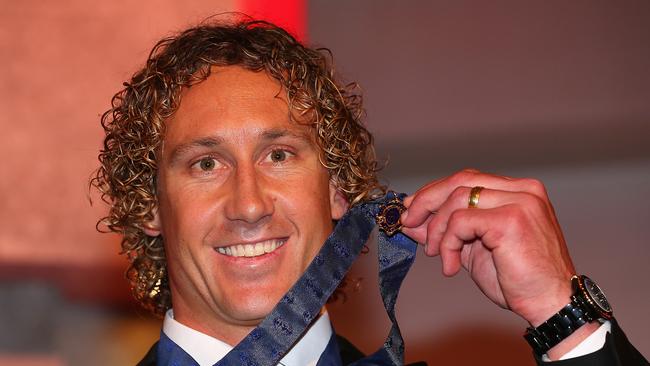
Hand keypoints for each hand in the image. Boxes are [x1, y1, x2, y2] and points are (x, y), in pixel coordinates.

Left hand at [400, 169, 574, 326]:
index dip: (435, 192)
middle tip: (408, 223)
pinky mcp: (510, 220)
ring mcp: (519, 202)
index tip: (412, 209)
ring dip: (437, 229)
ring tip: (438, 255)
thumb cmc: (519, 280)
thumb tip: (413, 220)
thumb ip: (448, 230)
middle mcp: (523, 190)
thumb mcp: (474, 249)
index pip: (468, 179)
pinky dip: (447, 243)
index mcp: (518, 191)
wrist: (550, 305)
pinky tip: (450, 266)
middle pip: (461, 180)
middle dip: (427, 201)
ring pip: (458, 199)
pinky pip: (461, 221)